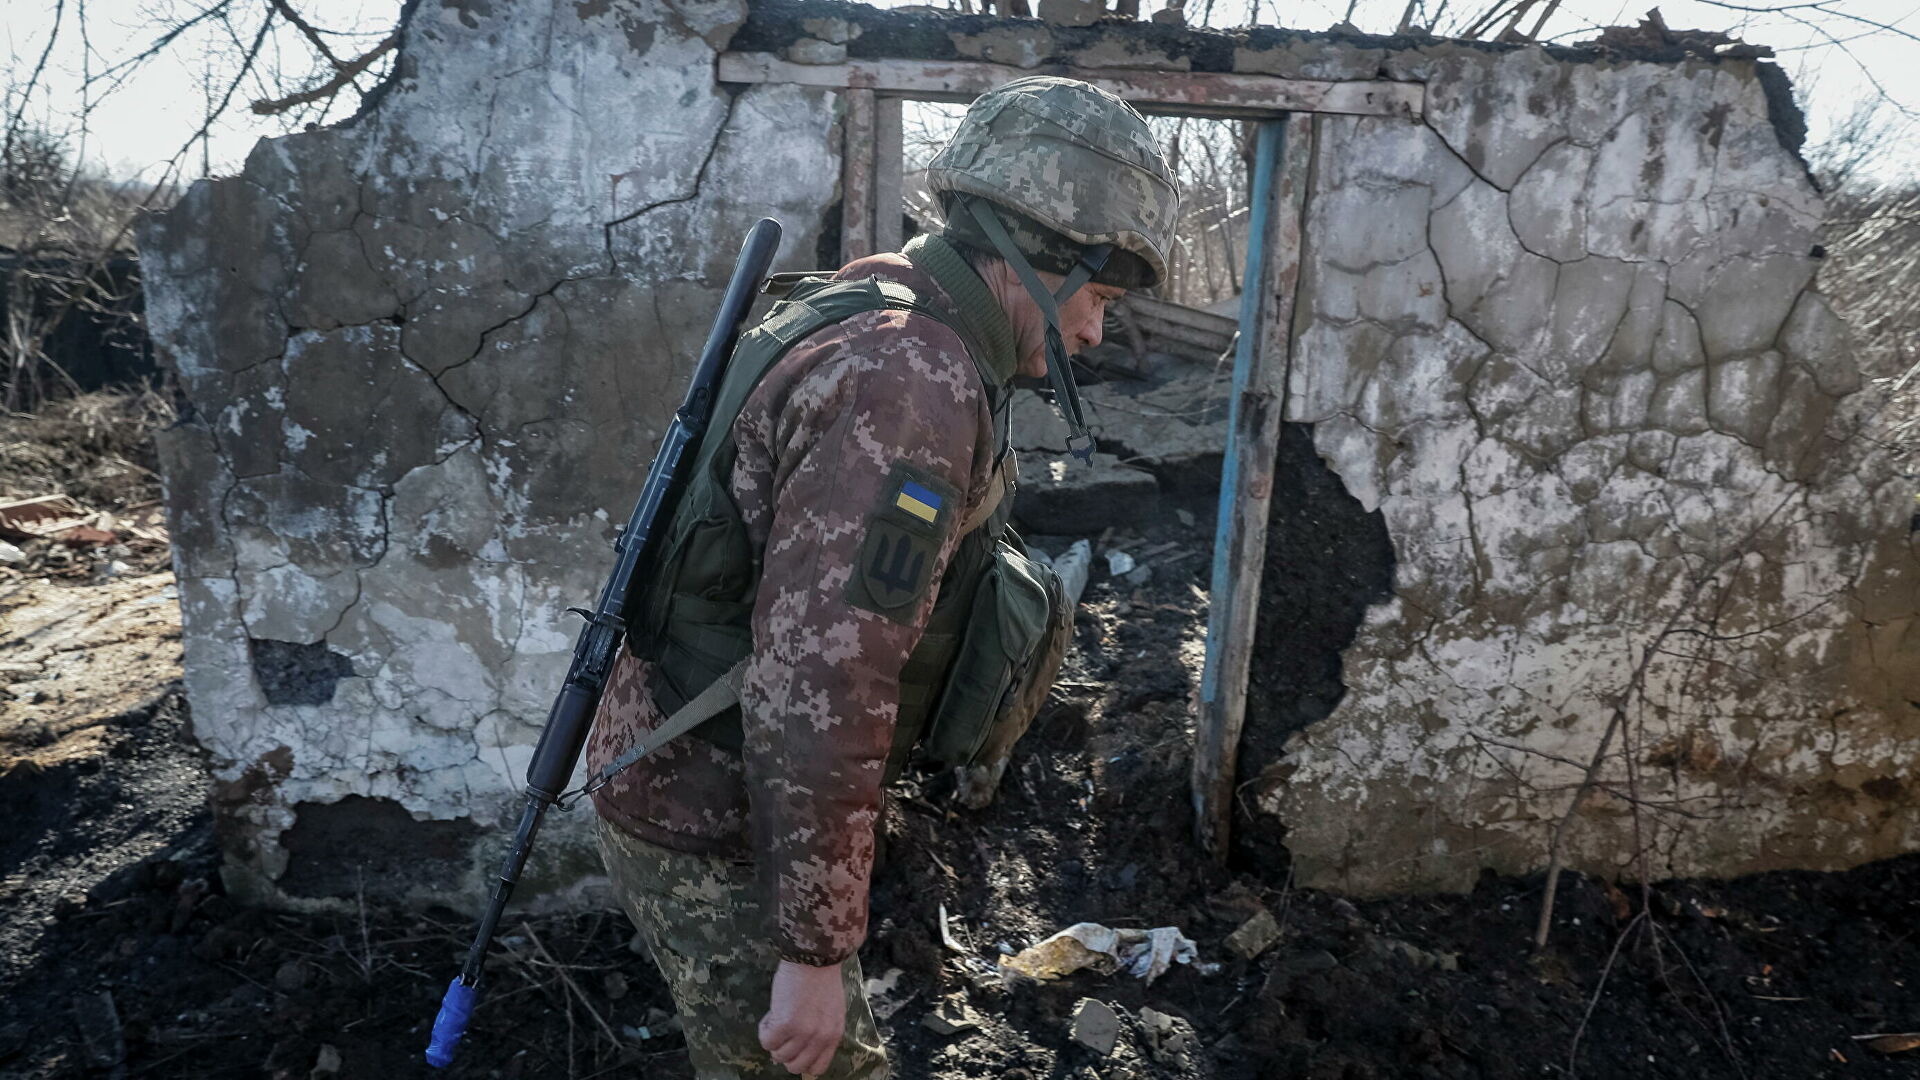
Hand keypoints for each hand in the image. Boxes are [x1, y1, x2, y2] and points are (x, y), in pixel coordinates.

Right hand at [758, 959, 844, 1076]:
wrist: (813, 957)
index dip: (802, 1061)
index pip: (817, 1068)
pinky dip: (764, 1030)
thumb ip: (821, 1030)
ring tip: (777, 1018)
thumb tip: (802, 1047)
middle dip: (785, 1052)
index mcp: (834, 1035)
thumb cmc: (821, 977)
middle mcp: (820, 1038)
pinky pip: (767, 1041)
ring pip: (778, 1055)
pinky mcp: (785, 1024)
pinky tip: (770, 1015)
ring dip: (774, 1039)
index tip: (794, 1048)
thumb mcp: (831, 1010)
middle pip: (795, 1066)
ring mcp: (803, 1033)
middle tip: (782, 1033)